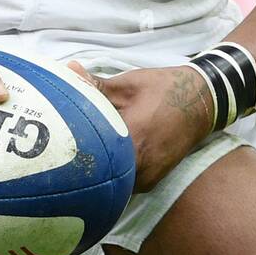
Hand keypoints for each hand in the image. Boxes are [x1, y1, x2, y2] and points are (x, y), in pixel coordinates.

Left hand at [67, 62, 214, 192]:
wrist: (202, 102)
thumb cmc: (164, 89)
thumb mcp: (127, 84)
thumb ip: (94, 85)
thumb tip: (66, 71)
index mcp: (132, 141)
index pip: (91, 155)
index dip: (69, 152)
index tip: (52, 147)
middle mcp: (140, 167)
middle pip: (99, 176)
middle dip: (80, 166)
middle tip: (58, 155)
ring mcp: (147, 178)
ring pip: (112, 182)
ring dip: (96, 171)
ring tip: (78, 157)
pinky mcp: (151, 182)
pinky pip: (124, 183)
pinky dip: (112, 173)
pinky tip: (101, 159)